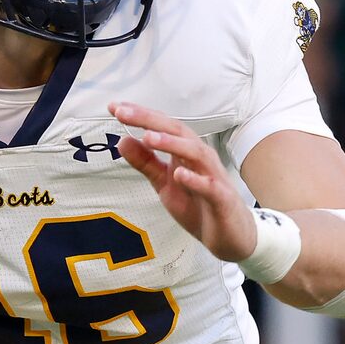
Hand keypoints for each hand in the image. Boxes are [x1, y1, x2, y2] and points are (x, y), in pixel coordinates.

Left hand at [109, 103, 259, 264]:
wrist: (230, 235)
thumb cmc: (199, 205)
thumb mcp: (164, 184)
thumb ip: (146, 163)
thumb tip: (123, 141)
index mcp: (185, 153)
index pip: (162, 128)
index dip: (140, 116)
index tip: (114, 107)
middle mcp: (200, 159)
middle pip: (178, 131)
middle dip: (150, 120)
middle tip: (123, 113)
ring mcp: (213, 177)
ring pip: (196, 153)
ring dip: (172, 144)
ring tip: (148, 137)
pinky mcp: (222, 199)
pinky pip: (210, 187)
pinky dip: (195, 179)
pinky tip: (179, 174)